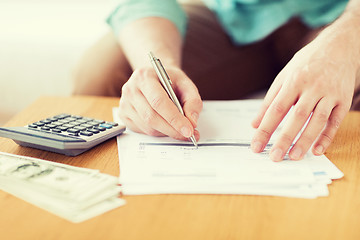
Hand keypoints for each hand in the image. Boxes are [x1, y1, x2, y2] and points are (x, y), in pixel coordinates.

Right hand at [119, 66, 202, 140]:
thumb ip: (193, 102)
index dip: (174, 118)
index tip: (189, 130)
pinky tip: (165, 125)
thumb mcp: (186, 85)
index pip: (158, 101)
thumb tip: (192, 122)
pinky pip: (142, 131)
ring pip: (147, 127)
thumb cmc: (170, 81)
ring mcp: (125, 103)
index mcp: (145, 76)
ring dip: (166, 132)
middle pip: (151, 117)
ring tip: (179, 129)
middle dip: (172, 129)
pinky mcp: (124, 115)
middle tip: (188, 135)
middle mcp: (130, 89)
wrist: (155, 77)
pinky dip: (158, 132)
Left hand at [251, 29, 357, 160]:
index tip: (256, 146)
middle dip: (284, 139)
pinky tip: (317, 150)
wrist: (339, 46)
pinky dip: (327, 137)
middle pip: (296, 117)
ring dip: (305, 140)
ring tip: (294, 157)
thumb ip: (269, 101)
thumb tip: (255, 124)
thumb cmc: (306, 63)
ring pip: (317, 120)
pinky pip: (335, 121)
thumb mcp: (284, 77)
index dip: (265, 129)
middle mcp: (312, 87)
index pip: (276, 109)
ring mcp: (330, 93)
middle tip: (275, 157)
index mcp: (293, 81)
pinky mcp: (343, 99)